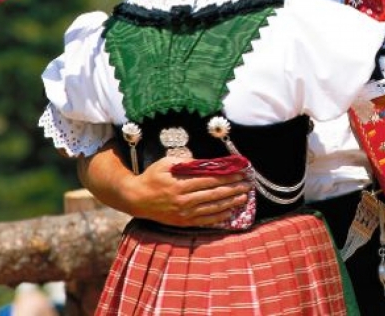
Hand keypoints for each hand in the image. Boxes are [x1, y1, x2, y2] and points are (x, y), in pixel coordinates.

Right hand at [124, 156, 252, 226]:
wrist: (135, 200)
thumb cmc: (152, 177)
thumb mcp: (166, 163)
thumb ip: (186, 163)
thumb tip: (207, 162)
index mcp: (180, 184)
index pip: (210, 180)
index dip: (228, 177)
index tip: (241, 172)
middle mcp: (184, 200)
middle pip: (215, 194)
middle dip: (234, 189)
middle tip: (248, 184)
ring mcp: (184, 214)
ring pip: (212, 208)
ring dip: (230, 202)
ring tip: (244, 197)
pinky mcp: (183, 222)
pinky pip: (205, 221)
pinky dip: (219, 217)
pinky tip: (230, 212)